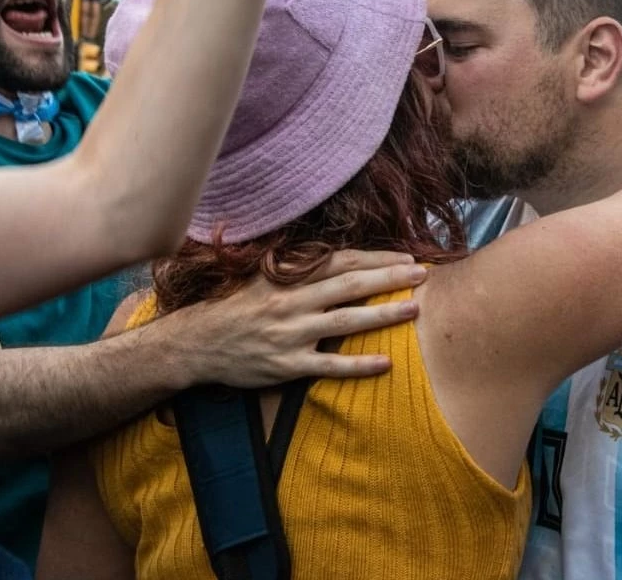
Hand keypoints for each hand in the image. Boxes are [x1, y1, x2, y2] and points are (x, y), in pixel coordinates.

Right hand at [161, 250, 426, 387]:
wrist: (199, 344)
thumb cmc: (237, 307)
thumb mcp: (263, 277)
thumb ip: (299, 267)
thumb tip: (340, 255)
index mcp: (287, 278)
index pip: (339, 262)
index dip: (375, 259)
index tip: (405, 257)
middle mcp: (291, 302)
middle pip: (349, 286)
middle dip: (389, 279)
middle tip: (422, 275)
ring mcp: (290, 335)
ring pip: (345, 322)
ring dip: (382, 315)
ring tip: (413, 310)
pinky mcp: (287, 365)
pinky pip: (329, 365)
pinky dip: (357, 364)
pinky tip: (384, 362)